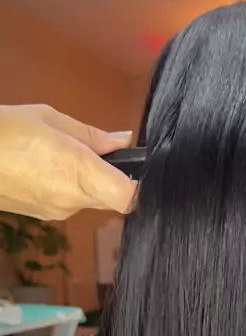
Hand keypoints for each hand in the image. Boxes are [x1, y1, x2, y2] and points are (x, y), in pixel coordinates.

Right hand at [0, 104, 135, 219]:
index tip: (139, 169)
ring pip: (92, 200)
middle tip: (101, 152)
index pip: (129, 197)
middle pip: (114, 199)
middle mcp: (72, 200)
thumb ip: (92, 135)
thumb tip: (122, 141)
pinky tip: (48, 168)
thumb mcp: (50, 119)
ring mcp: (57, 212)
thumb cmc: (4, 130)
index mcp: (77, 173)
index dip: (142, 186)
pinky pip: (71, 202)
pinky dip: (70, 187)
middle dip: (114, 178)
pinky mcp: (45, 216)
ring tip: (64, 155)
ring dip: (90, 181)